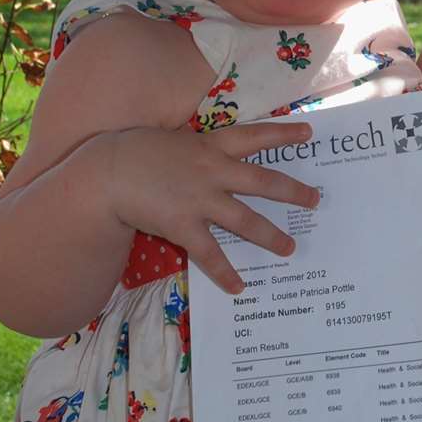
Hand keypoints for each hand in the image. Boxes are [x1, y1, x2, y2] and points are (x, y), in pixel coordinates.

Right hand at [102, 121, 321, 294]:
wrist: (106, 174)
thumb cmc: (136, 152)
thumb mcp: (174, 140)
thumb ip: (197, 150)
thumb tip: (214, 158)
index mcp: (211, 145)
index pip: (255, 136)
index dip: (284, 134)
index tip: (308, 134)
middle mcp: (213, 171)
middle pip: (263, 181)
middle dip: (292, 191)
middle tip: (316, 200)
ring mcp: (201, 200)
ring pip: (246, 220)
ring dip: (271, 236)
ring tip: (290, 249)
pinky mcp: (184, 226)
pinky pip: (211, 254)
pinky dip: (226, 273)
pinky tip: (240, 287)